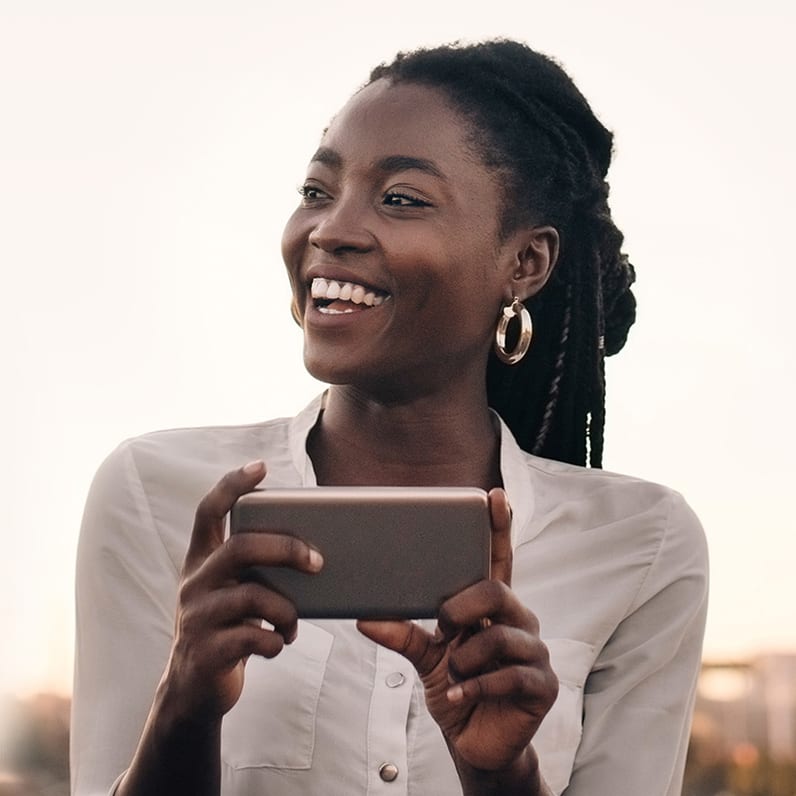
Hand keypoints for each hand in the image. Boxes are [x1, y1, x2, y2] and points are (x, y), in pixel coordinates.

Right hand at [161, 461, 323, 723]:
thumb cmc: (227, 629)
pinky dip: (276, 640)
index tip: (260, 467)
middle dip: (286, 548)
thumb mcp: (233, 591)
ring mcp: (197, 618)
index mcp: (202, 561)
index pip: (209, 511)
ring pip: (252, 594)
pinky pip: (253, 636)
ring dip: (287, 609)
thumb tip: (316, 550)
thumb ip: (255, 568)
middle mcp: (195, 583)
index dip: (232, 485)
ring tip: (293, 624)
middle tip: (318, 561)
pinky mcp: (207, 652)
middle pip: (241, 546)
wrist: (194, 691)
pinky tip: (278, 643)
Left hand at [358, 488, 557, 775]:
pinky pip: (508, 677)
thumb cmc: (458, 688)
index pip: (499, 560)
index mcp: (493, 607)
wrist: (475, 743)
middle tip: (442, 625)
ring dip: (467, 658)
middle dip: (463, 606)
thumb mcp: (426, 658)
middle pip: (495, 591)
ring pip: (501, 636)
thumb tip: (366, 617)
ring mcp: (534, 653)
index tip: (493, 495)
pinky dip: (476, 687)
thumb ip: (403, 634)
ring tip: (454, 672)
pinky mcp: (541, 686)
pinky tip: (461, 695)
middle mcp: (518, 622)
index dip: (498, 528)